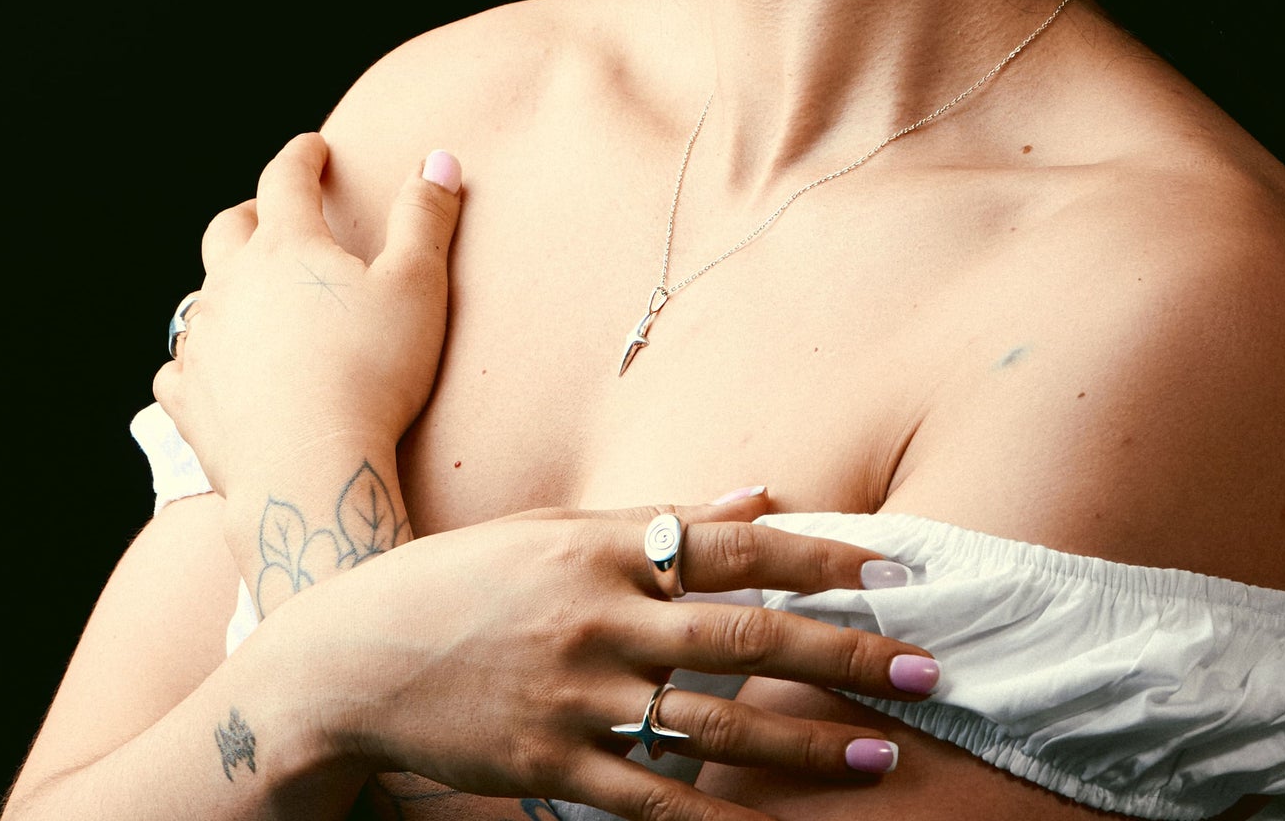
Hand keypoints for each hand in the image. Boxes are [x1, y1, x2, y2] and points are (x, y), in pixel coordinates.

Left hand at [153, 131, 461, 496]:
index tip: (313, 148)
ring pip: (200, 296)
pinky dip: (195, 361)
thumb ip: (426, 217)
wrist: (309, 471)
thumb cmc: (372, 373)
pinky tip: (211, 370)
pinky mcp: (188, 400)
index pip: (285, 178)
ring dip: (225, 287)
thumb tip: (439, 158)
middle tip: (273, 216)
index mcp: (286, 246)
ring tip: (250, 296)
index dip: (301, 157)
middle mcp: (231, 284)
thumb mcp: (417, 287)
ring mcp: (203, 343)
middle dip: (251, 214)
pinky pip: (177, 369)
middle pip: (227, 229)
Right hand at [294, 491, 934, 820]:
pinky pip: (656, 800)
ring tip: (881, 756)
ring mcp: (579, 698)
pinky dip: (722, 819)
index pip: (738, 546)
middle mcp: (601, 616)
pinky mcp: (555, 768)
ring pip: (719, 726)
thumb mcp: (560, 529)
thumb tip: (759, 496)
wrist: (360, 657)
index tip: (895, 571)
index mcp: (606, 546)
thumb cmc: (466, 579)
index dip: (822, 559)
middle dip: (843, 653)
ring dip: (808, 743)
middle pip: (746, 636)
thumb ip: (664, 519)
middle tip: (923, 667)